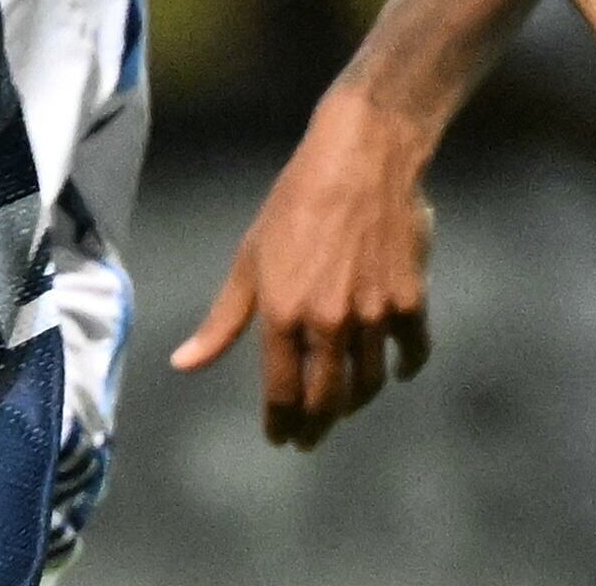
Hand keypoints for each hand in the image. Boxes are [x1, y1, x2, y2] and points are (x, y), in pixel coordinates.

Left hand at [171, 88, 435, 446]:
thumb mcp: (250, 257)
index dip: (281, 424)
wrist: (362, 157)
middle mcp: (328, 323)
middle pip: (327, 400)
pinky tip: (393, 371)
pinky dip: (403, 369)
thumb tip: (184, 364)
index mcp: (282, 314)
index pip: (283, 394)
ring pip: (368, 384)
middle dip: (316, 426)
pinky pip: (411, 353)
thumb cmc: (296, 201)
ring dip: (355, 403)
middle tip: (310, 437)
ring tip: (343, 406)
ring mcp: (373, 315)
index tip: (280, 439)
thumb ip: (223, 319)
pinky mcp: (410, 301)